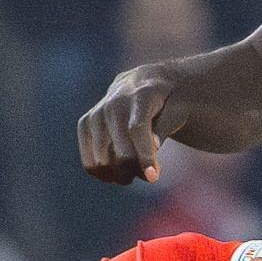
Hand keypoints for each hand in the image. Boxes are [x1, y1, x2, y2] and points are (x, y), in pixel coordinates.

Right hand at [77, 63, 183, 184]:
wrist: (142, 82)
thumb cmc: (165, 101)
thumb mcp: (176, 108)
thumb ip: (165, 126)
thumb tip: (154, 146)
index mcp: (141, 95)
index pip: (138, 129)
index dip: (145, 156)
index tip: (153, 178)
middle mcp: (115, 102)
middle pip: (120, 149)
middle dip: (135, 170)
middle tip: (149, 175)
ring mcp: (97, 113)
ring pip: (102, 157)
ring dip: (119, 174)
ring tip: (133, 174)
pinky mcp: (86, 123)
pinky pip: (89, 159)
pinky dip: (102, 172)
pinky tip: (115, 173)